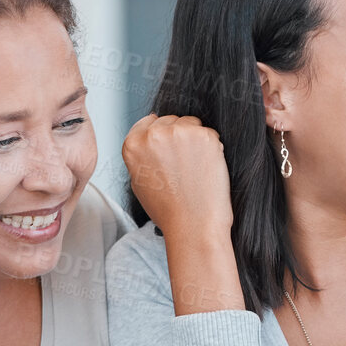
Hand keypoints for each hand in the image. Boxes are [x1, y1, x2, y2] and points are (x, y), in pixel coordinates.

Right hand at [123, 114, 234, 237]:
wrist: (193, 224)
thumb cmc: (168, 209)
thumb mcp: (139, 180)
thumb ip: (141, 154)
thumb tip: (150, 134)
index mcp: (132, 144)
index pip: (148, 122)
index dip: (162, 136)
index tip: (170, 151)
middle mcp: (153, 134)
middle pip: (171, 120)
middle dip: (179, 136)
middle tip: (185, 165)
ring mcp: (179, 133)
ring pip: (191, 123)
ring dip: (196, 139)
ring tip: (195, 168)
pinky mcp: (204, 135)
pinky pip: (209, 133)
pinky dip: (212, 147)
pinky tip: (207, 168)